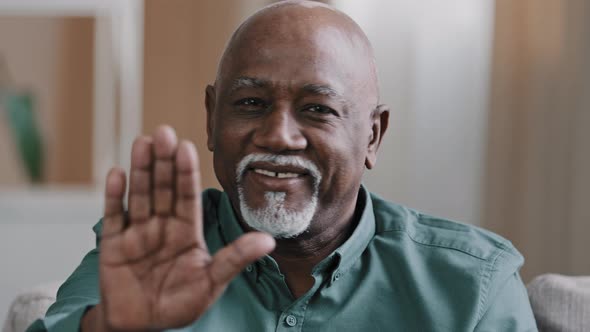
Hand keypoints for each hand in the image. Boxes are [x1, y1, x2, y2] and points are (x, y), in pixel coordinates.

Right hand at [89, 125, 274, 330]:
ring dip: (141, 170)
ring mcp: (137, 232)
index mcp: (187, 231)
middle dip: (164, 162)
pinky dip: (115, 196)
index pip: (188, 196)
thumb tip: (268, 241)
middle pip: (163, 189)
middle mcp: (162, 226)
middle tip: (164, 133)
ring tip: (143, 143)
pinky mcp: (113, 244)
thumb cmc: (180, 304)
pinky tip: (118, 173)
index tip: (188, 148)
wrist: (144, 327)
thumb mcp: (212, 281)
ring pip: (140, 195)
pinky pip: (114, 216)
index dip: (187, 173)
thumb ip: (235, 259)